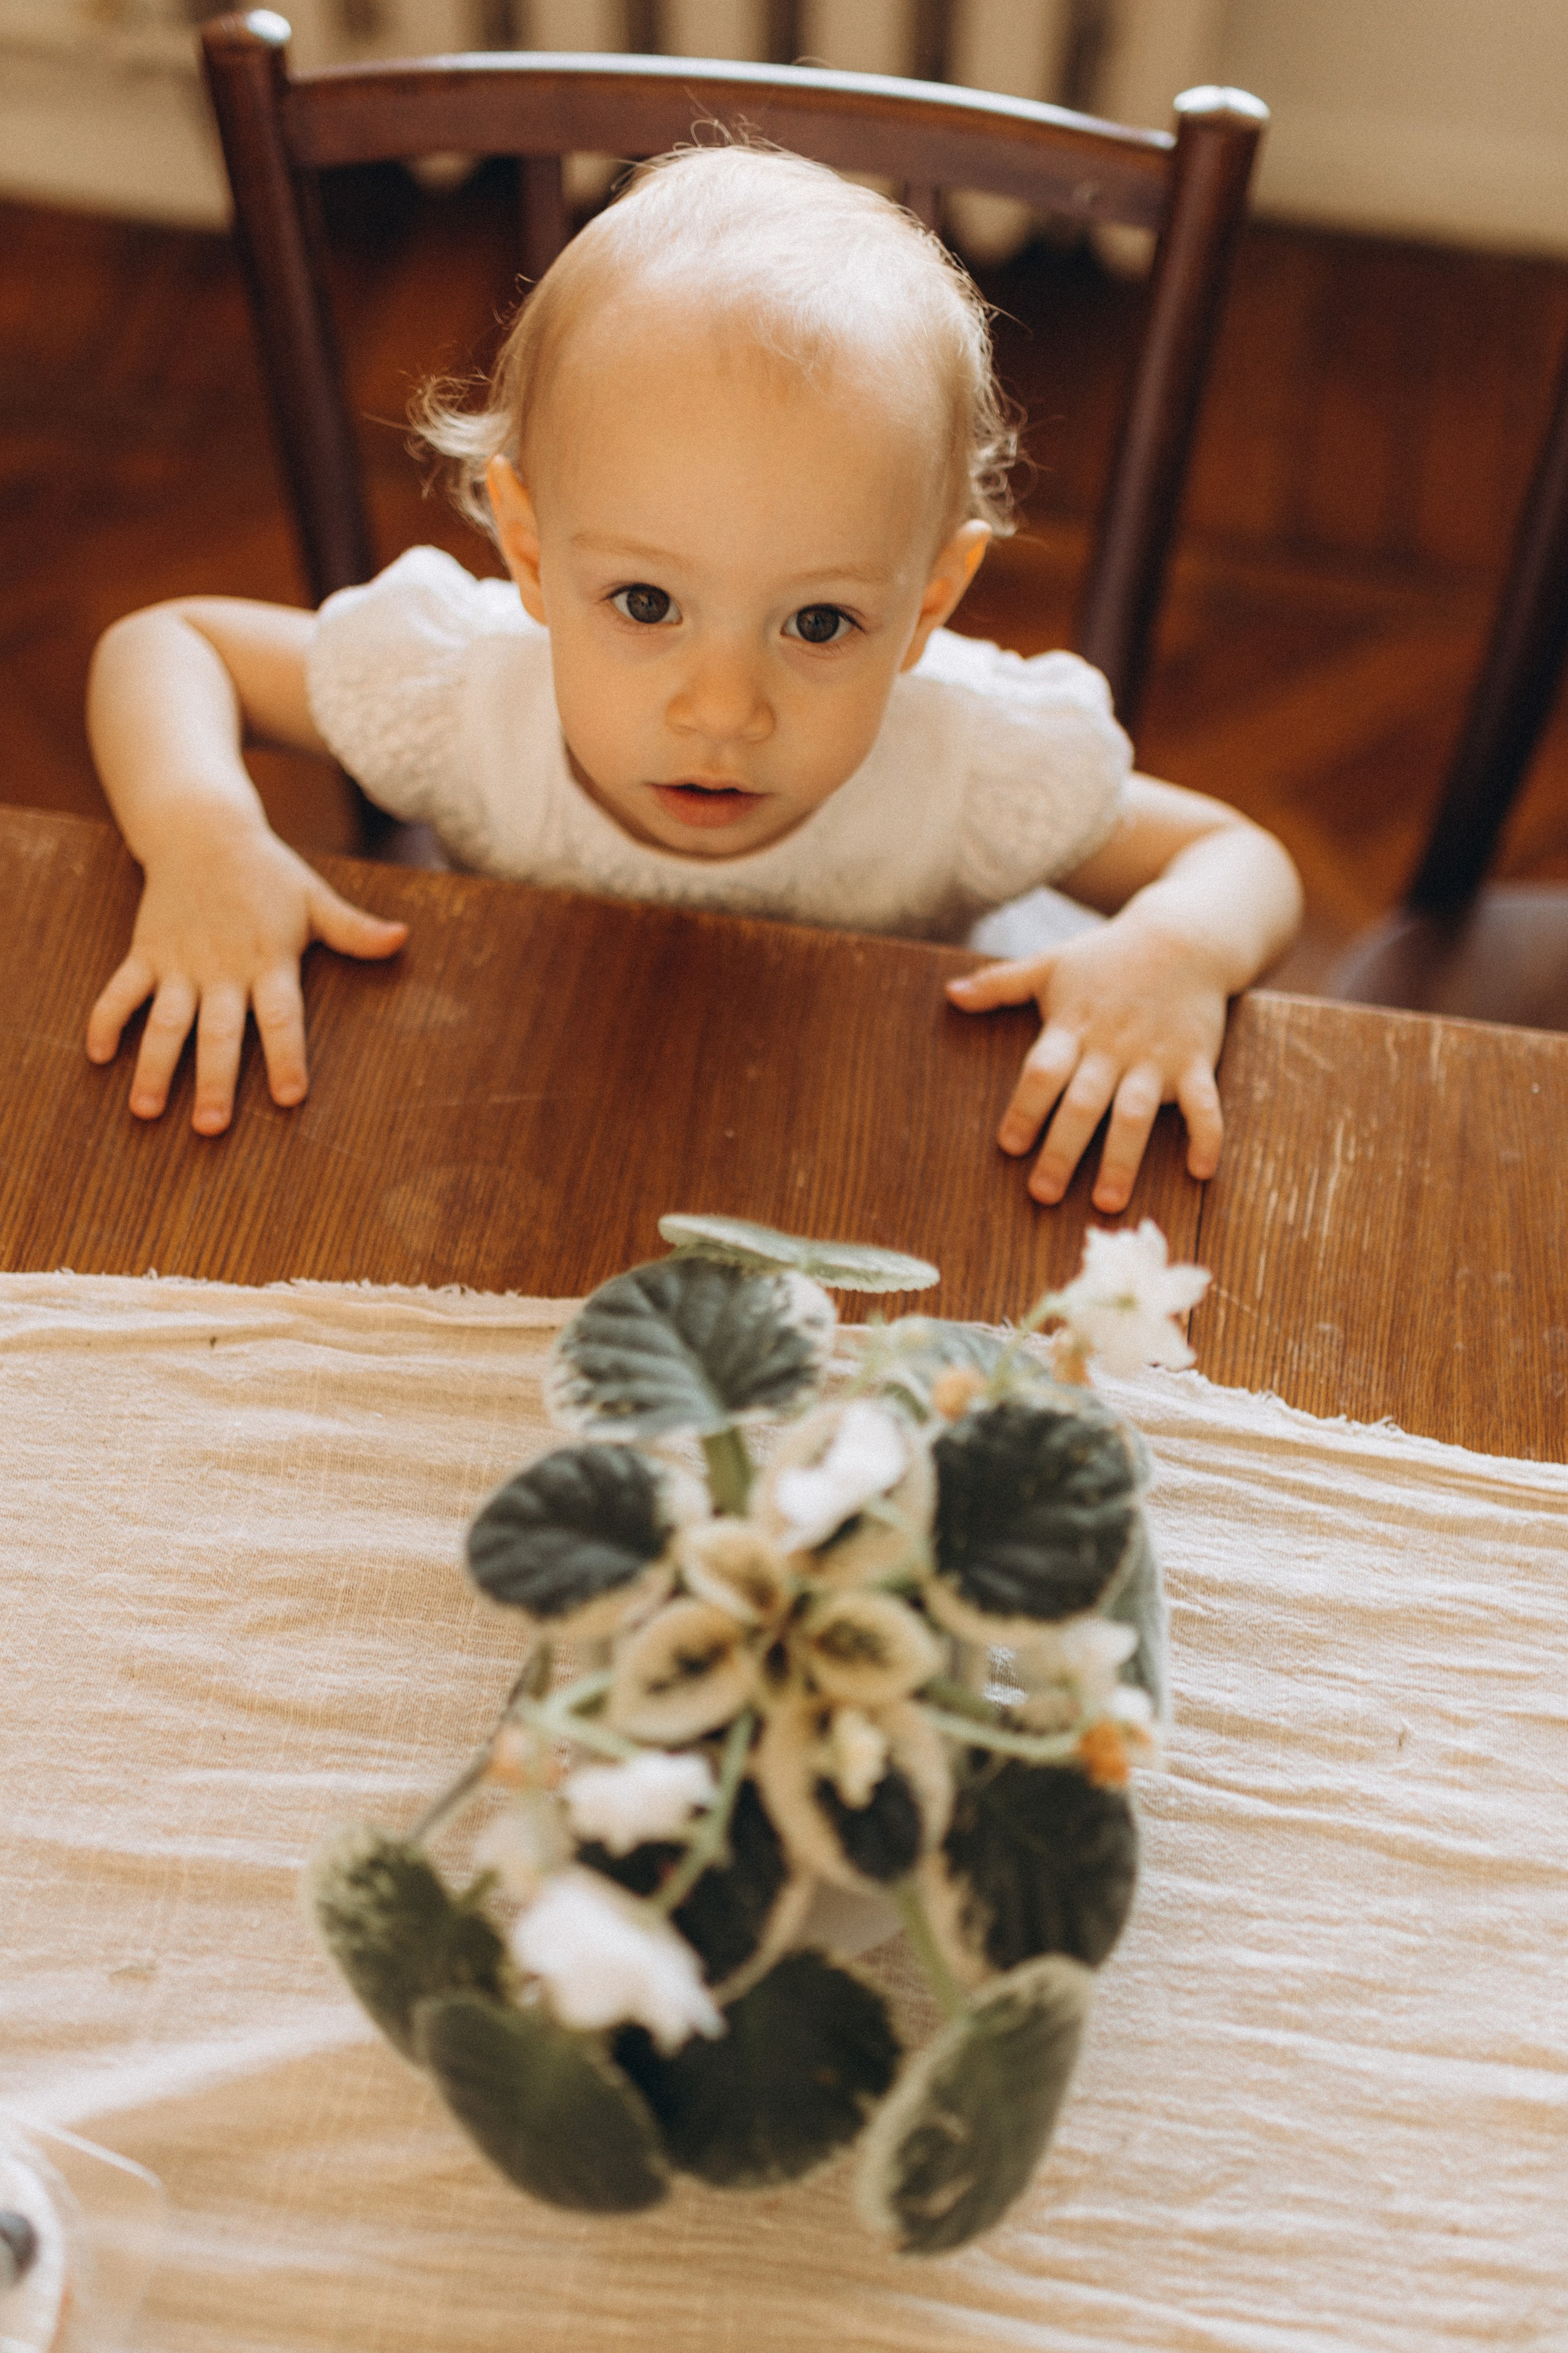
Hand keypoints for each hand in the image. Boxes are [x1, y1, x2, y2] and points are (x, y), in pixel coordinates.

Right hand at [86, 820, 407, 1134]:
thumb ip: (354, 930)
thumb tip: (403, 938)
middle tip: (211, 1128)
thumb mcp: (314, 899)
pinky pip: (120, 991)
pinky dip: (106, 1021)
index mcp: (269, 961)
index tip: (290, 1097)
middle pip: (218, 1033)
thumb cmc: (268, 873)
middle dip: (213, 1081)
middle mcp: (222, 970)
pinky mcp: (146, 954)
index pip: (282, 1017)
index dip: (287, 1056)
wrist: (203, 832)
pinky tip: (98, 1057)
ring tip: (144, 1110)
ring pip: (165, 1022)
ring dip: (153, 1066)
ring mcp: (179, 964)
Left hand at [946, 916, 1227, 1212]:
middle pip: (1082, 1104)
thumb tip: (951, 994)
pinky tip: (1201, 1171)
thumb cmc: (1108, 955)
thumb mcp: (1050, 963)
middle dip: (1062, 1150)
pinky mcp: (1195, 1062)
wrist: (1183, 936)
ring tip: (1107, 1201)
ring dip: (1121, 1158)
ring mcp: (1154, 1058)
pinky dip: (1206, 1136)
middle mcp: (1111, 1049)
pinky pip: (1202, 1104)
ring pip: (1134, 1114)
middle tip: (1043, 1194)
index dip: (1025, 1108)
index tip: (1009, 1146)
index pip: (1042, 1073)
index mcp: (1072, 1028)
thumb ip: (1000, 983)